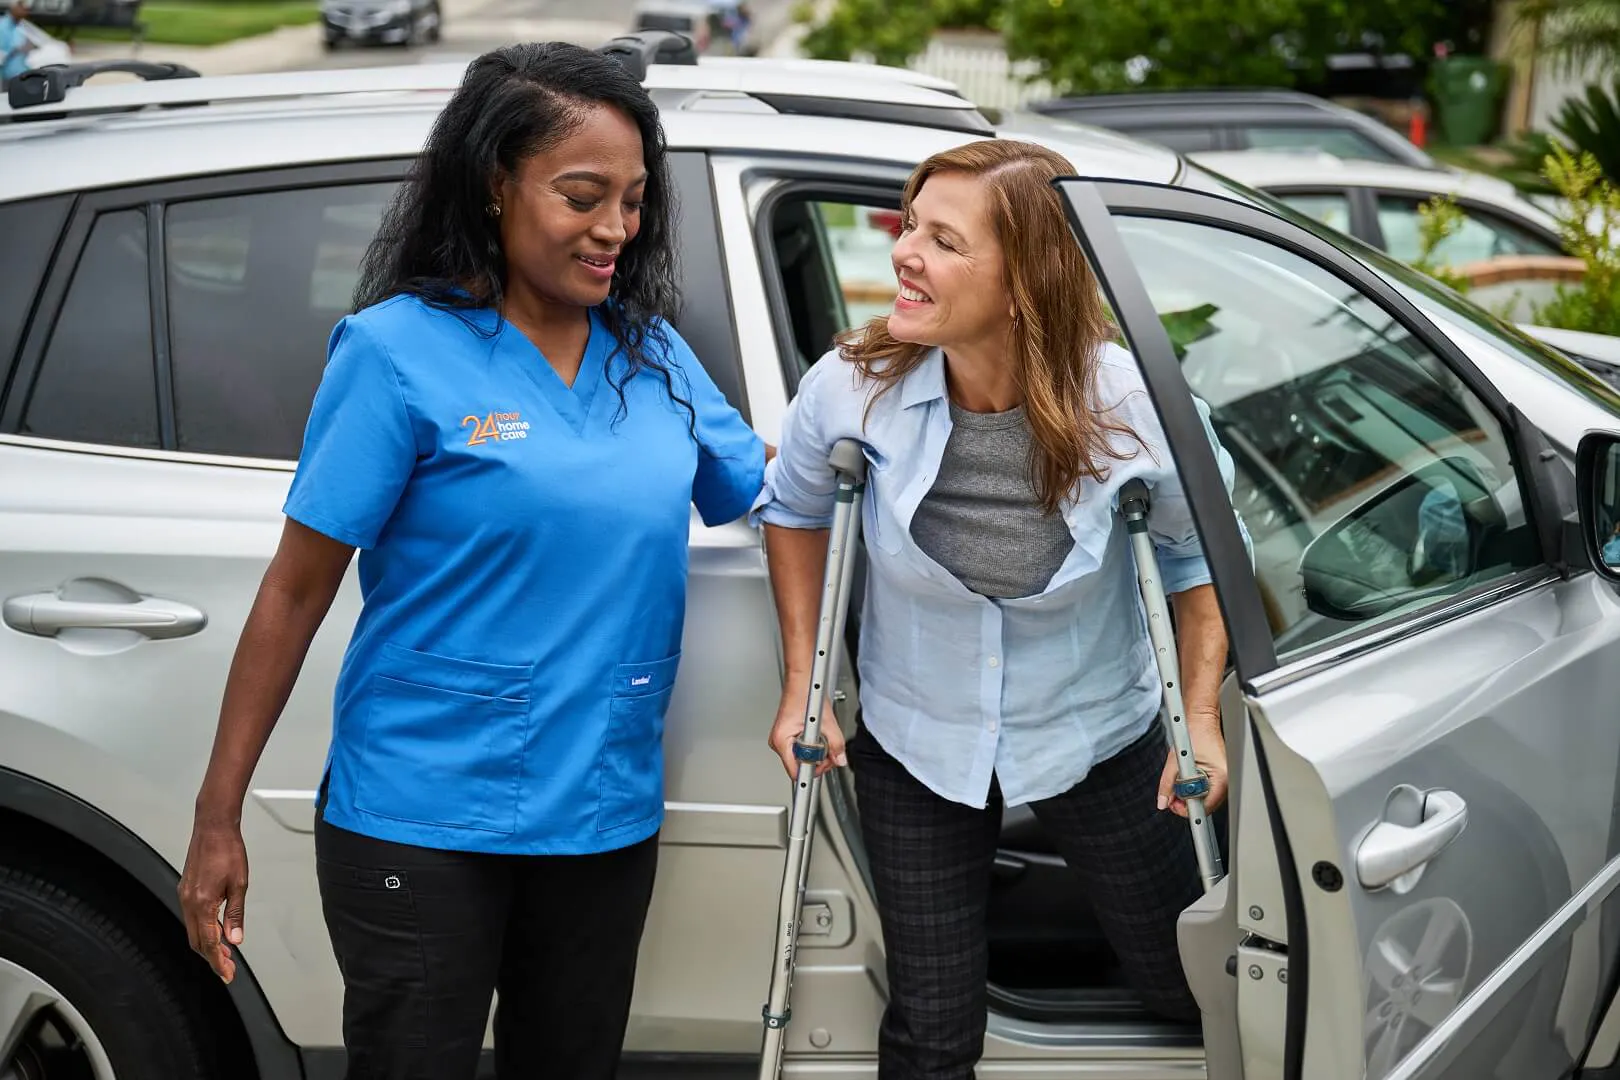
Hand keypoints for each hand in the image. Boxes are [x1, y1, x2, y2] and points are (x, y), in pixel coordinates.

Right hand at [177, 819, 248, 982]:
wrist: (213, 827)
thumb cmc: (229, 851)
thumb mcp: (240, 884)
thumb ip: (236, 915)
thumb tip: (235, 940)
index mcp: (202, 903)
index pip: (208, 943)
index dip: (218, 961)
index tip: (227, 974)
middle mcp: (188, 902)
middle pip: (196, 941)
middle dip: (212, 957)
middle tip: (228, 968)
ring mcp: (184, 896)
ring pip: (193, 931)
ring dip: (207, 944)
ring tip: (225, 953)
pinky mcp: (185, 890)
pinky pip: (192, 918)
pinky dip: (203, 930)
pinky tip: (215, 932)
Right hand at [767, 683, 846, 780]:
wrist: (802, 681)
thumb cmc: (806, 694)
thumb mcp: (827, 722)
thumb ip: (836, 744)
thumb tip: (840, 759)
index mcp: (782, 740)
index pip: (795, 771)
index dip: (813, 770)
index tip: (824, 766)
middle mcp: (778, 742)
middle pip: (799, 765)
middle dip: (817, 760)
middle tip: (828, 748)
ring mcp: (782, 740)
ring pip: (801, 758)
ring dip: (815, 752)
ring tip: (821, 736)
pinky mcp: (787, 737)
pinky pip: (800, 750)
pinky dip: (811, 746)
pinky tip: (816, 735)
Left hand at [1157, 709, 1227, 817]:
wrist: (1201, 719)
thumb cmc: (1194, 733)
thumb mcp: (1174, 762)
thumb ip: (1167, 784)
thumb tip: (1163, 801)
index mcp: (1220, 777)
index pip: (1205, 806)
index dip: (1187, 809)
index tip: (1175, 806)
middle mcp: (1225, 779)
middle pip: (1206, 804)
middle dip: (1187, 802)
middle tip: (1173, 795)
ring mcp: (1224, 777)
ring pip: (1206, 798)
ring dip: (1191, 795)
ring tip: (1179, 783)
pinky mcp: (1219, 775)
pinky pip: (1207, 789)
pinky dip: (1195, 788)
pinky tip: (1187, 779)